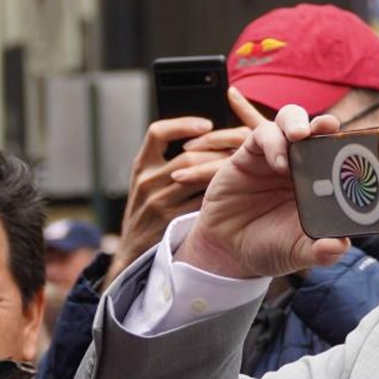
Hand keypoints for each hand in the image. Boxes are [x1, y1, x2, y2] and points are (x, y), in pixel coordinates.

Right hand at [104, 88, 265, 287]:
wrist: (134, 254)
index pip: (157, 133)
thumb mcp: (151, 183)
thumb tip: (212, 134)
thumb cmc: (151, 212)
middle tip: (244, 147)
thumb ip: (171, 161)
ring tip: (244, 166)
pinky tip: (237, 190)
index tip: (207, 124)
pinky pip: (203, 202)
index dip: (183, 124)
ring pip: (198, 177)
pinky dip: (221, 193)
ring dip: (224, 169)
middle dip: (220, 150)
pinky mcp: (172, 222)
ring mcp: (159, 203)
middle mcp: (147, 181)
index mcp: (141, 166)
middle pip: (189, 155)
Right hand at [176, 105, 348, 278]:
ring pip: (290, 120)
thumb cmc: (272, 245)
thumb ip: (321, 251)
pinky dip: (273, 143)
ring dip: (298, 122)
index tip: (363, 143)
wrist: (229, 251)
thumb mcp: (299, 252)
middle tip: (329, 127)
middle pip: (318, 127)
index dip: (352, 143)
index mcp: (323, 181)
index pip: (342, 152)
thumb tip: (340, 247)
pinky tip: (278, 163)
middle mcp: (303, 163)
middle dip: (326, 123)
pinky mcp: (250, 154)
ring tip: (300, 136)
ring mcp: (277, 155)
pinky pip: (263, 135)